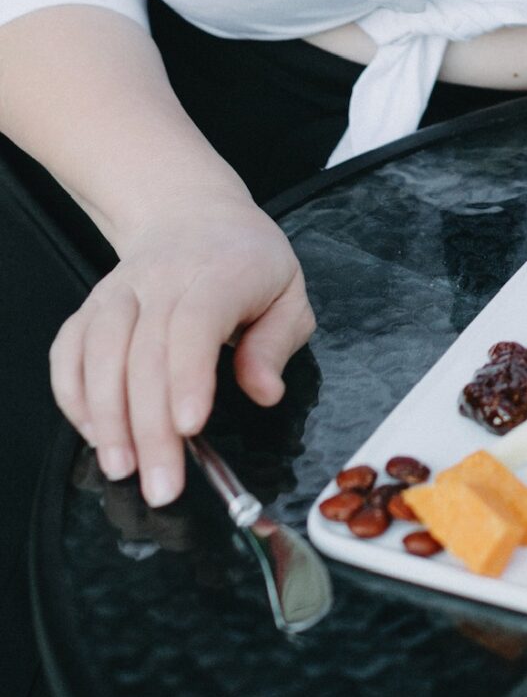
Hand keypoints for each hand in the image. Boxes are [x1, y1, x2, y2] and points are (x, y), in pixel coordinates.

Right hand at [49, 198, 314, 507]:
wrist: (193, 213)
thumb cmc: (247, 261)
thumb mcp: (288, 292)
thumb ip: (278, 343)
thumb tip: (264, 391)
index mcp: (220, 272)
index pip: (195, 323)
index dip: (188, 376)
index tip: (191, 427)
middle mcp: (162, 278)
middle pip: (145, 351)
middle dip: (149, 425)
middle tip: (162, 483)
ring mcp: (120, 290)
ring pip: (98, 349)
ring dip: (105, 414)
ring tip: (121, 467)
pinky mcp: (92, 305)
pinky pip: (68, 349)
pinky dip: (72, 394)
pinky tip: (93, 433)